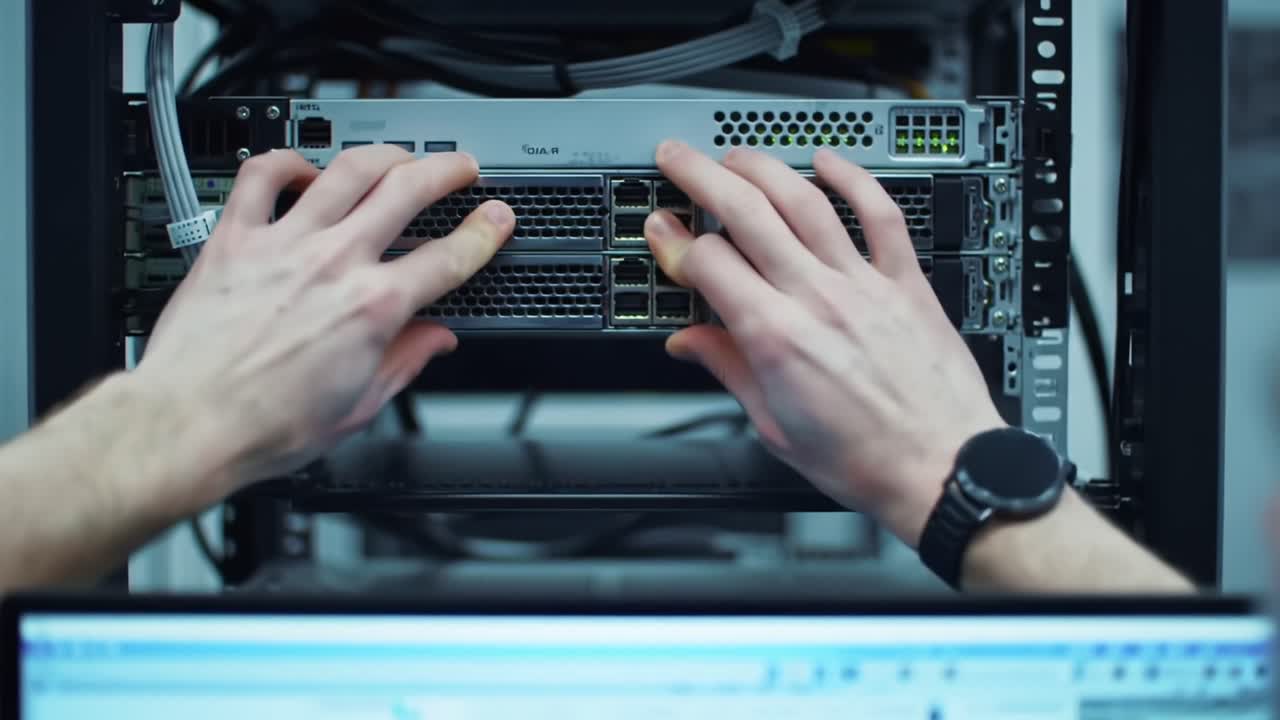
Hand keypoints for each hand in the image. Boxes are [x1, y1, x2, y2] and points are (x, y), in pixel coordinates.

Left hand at [132, 147, 513, 503]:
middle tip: (460, 167)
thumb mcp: (358, 406)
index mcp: (373, 309)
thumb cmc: (264, 425)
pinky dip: (288, 161)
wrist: (190, 424)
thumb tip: (434, 340)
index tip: (496, 219)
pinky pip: (262, 175)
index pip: (449, 257)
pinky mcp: (235, 238)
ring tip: (399, 156)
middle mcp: (334, 264)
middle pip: (407, 190)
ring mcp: (284, 244)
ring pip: (347, 169)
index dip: (484, 232)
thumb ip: (405, 362)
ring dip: (384, 154)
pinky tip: (304, 169)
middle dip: (446, 170)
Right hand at [647, 142, 1004, 545]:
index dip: (673, 240)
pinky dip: (853, 178)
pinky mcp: (905, 283)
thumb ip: (728, 370)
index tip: (659, 228)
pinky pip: (880, 214)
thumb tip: (689, 343)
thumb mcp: (774, 426)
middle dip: (702, 176)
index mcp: (775, 338)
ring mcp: (863, 285)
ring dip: (763, 168)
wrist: (941, 468)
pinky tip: (828, 161)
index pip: (708, 263)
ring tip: (736, 156)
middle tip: (678, 158)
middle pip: (747, 213)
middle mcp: (817, 299)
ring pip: (805, 201)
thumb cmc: (865, 459)